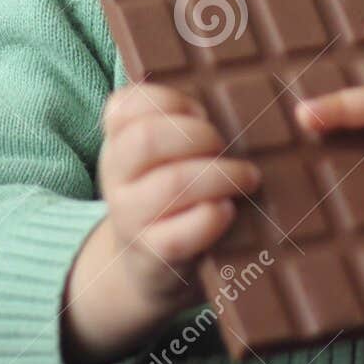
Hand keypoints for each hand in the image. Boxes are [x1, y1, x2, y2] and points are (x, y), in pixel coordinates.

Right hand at [93, 83, 261, 310]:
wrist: (149, 262)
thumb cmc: (172, 192)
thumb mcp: (165, 154)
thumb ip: (185, 124)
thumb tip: (244, 102)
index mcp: (118, 141)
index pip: (127, 104)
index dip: (171, 100)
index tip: (200, 111)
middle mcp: (116, 176)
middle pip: (147, 139)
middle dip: (198, 135)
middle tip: (225, 146)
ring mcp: (130, 217)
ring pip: (172, 185)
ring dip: (221, 176)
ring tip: (247, 177)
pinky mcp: (152, 253)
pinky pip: (181, 235)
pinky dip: (212, 218)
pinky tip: (229, 210)